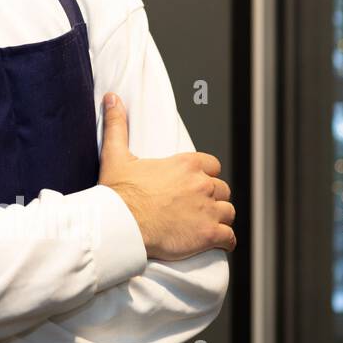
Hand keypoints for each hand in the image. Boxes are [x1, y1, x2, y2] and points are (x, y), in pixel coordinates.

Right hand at [97, 93, 236, 259]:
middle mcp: (202, 184)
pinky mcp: (209, 234)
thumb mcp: (116, 155)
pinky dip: (225, 241)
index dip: (205, 175)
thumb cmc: (119, 193)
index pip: (212, 165)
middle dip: (212, 197)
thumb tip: (112, 99)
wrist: (120, 225)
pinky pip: (229, 237)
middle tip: (196, 207)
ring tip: (204, 224)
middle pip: (221, 189)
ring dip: (219, 218)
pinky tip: (216, 243)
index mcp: (186, 164)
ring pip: (228, 212)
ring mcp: (208, 210)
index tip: (194, 183)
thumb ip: (117, 125)